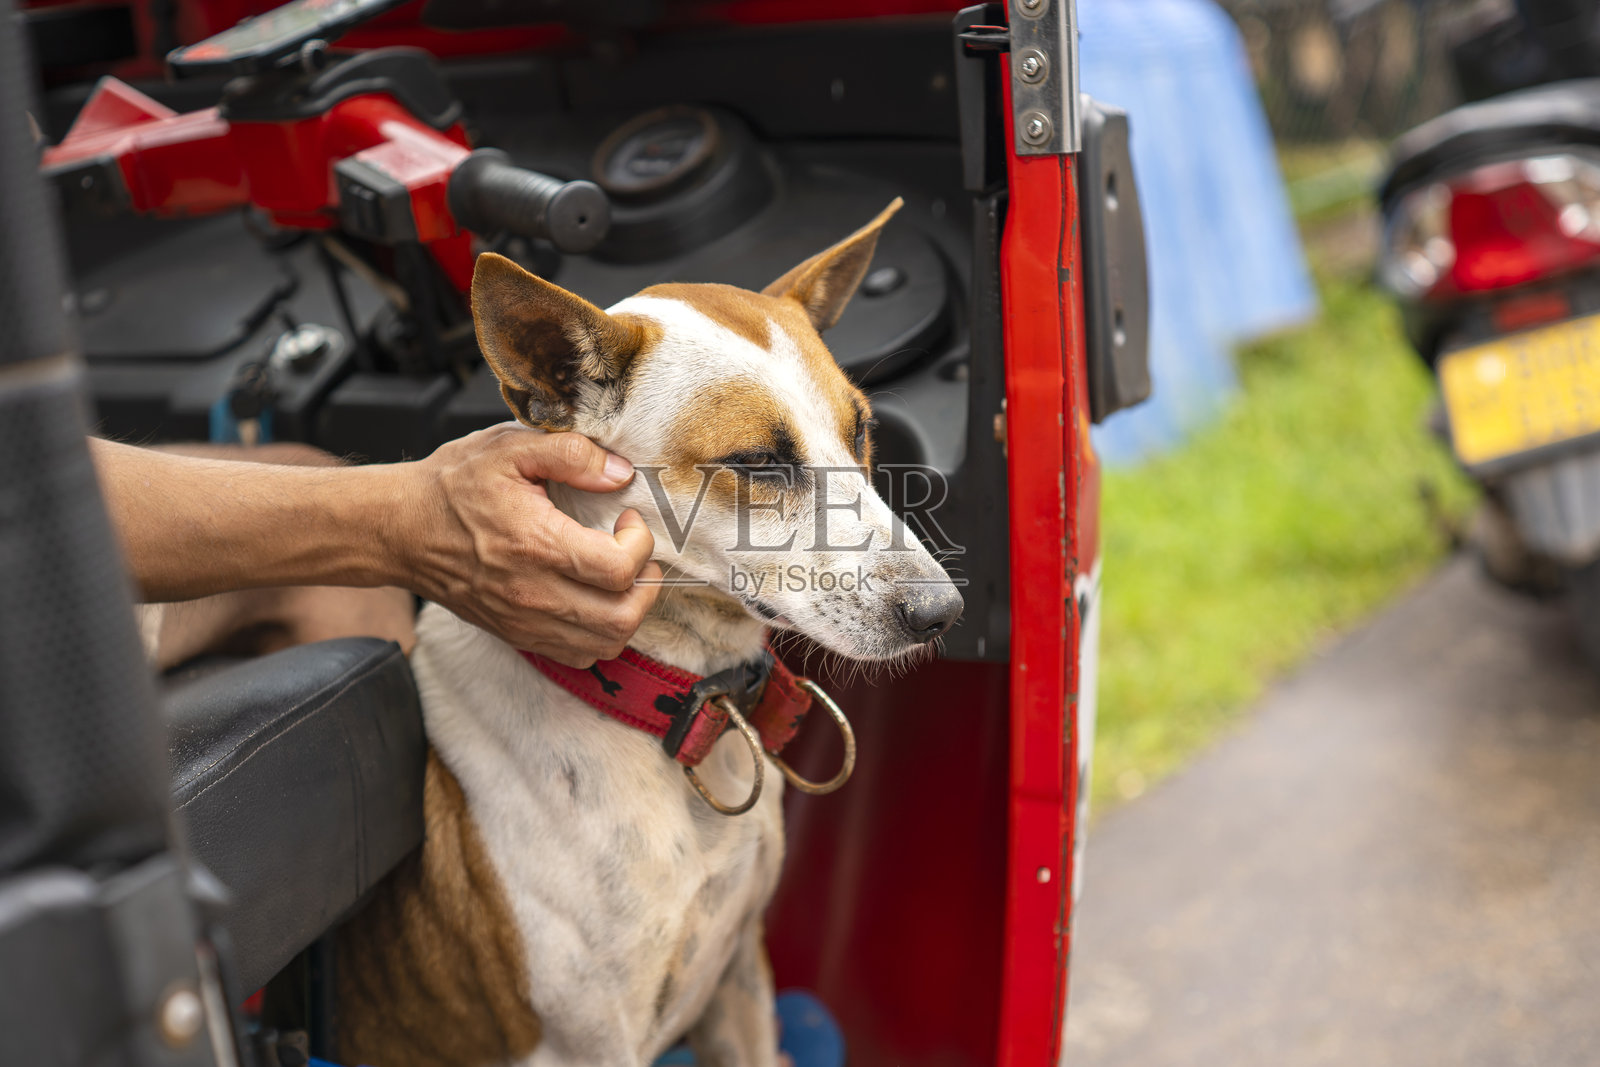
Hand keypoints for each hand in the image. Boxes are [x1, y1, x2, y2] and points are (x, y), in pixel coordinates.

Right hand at [394, 423, 660, 665]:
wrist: (400, 529)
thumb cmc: (453, 486)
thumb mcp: (508, 448)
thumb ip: (570, 453)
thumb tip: (620, 473)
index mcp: (535, 544)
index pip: (618, 569)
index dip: (640, 544)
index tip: (629, 520)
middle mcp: (532, 592)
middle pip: (621, 618)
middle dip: (646, 585)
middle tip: (638, 554)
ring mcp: (524, 621)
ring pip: (605, 643)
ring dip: (629, 612)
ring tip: (622, 578)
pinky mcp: (517, 634)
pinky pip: (579, 655)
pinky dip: (601, 634)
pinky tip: (595, 600)